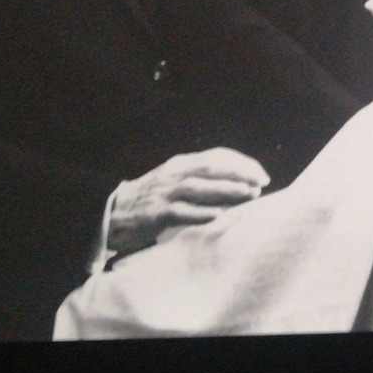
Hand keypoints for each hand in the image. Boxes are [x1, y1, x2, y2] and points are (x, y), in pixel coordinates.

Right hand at [108, 147, 268, 255]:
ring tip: (249, 195)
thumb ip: (199, 178)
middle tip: (261, 183)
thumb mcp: (174, 179)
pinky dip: (203, 213)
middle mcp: (174, 174)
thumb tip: (237, 183)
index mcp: (180, 163)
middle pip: (212, 168)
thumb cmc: (151, 198)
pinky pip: (182, 212)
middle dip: (240, 174)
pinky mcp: (155, 213)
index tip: (262, 175)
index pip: (217, 156)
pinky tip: (221, 216)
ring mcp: (164, 193)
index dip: (242, 163)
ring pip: (200, 187)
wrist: (111, 214)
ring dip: (227, 190)